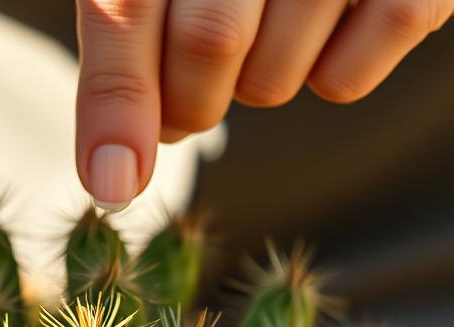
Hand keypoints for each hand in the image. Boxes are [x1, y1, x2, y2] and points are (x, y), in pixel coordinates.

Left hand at [77, 0, 453, 210]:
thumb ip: (135, 45)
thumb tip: (118, 168)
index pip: (127, 9)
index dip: (116, 102)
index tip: (111, 183)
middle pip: (209, 44)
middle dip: (190, 103)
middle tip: (194, 102)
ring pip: (272, 78)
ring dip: (263, 81)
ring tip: (282, 23)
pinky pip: (342, 81)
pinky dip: (331, 75)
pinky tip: (338, 24)